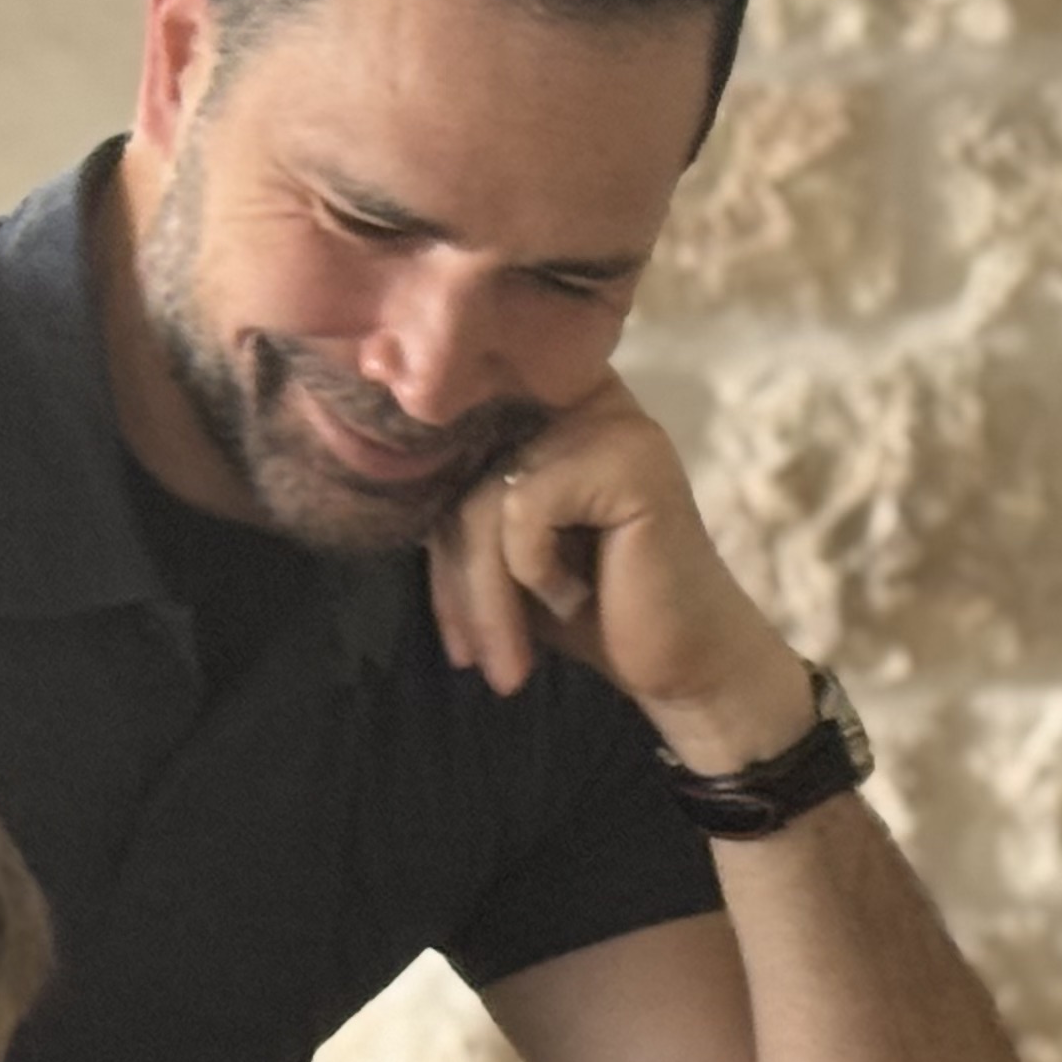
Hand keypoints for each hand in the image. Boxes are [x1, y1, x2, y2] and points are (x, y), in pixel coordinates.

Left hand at [425, 373, 813, 770]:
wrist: (683, 666)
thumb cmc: (594, 609)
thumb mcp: (506, 553)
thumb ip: (460, 503)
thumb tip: (378, 476)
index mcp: (550, 403)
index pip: (452, 441)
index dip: (427, 515)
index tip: (442, 612)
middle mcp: (581, 394)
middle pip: (462, 469)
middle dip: (452, 575)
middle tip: (468, 654)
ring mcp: (610, 421)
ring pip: (486, 499)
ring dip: (484, 596)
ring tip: (505, 662)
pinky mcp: (627, 458)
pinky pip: (524, 509)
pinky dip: (531, 572)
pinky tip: (571, 600)